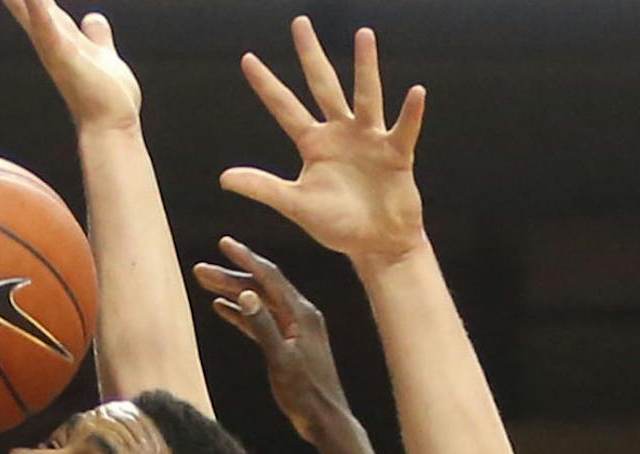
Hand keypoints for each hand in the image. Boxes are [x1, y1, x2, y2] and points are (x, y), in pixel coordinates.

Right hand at [0, 0, 139, 131]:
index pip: (36, 0)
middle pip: (24, 2)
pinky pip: (48, 28)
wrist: (112, 124)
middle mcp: (50, 39)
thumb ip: (95, 35)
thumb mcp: (101, 52)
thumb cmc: (107, 95)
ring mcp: (54, 47)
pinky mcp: (64, 57)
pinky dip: (39, 11)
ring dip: (18, 0)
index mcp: (59, 34)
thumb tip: (93, 18)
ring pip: (30, 11)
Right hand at [192, 238, 352, 443]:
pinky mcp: (288, 344)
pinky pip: (261, 322)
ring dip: (233, 293)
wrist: (325, 420)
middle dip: (231, 276)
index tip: (223, 244)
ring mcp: (294, 329)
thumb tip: (245, 294)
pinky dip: (242, 314)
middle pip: (261, 288)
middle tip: (200, 270)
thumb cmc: (306, 394)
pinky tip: (221, 308)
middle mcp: (300, 315)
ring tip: (205, 284)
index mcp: (301, 314)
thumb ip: (263, 327)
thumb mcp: (281, 361)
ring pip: (259, 303)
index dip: (246, 259)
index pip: (269, 277)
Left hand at [223, 19, 424, 267]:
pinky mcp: (396, 153)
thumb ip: (263, 188)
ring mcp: (369, 140)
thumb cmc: (338, 225)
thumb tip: (224, 178)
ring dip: (365, 67)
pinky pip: (404, 129)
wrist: (377, 244)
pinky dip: (411, 112)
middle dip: (310, 55)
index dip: (266, 85)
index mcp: (314, 145)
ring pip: (366, 96)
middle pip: (322, 86)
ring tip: (364, 35)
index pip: (284, 108)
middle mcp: (340, 133)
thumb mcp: (296, 205)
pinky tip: (416, 92)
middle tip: (299, 23)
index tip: (247, 59)